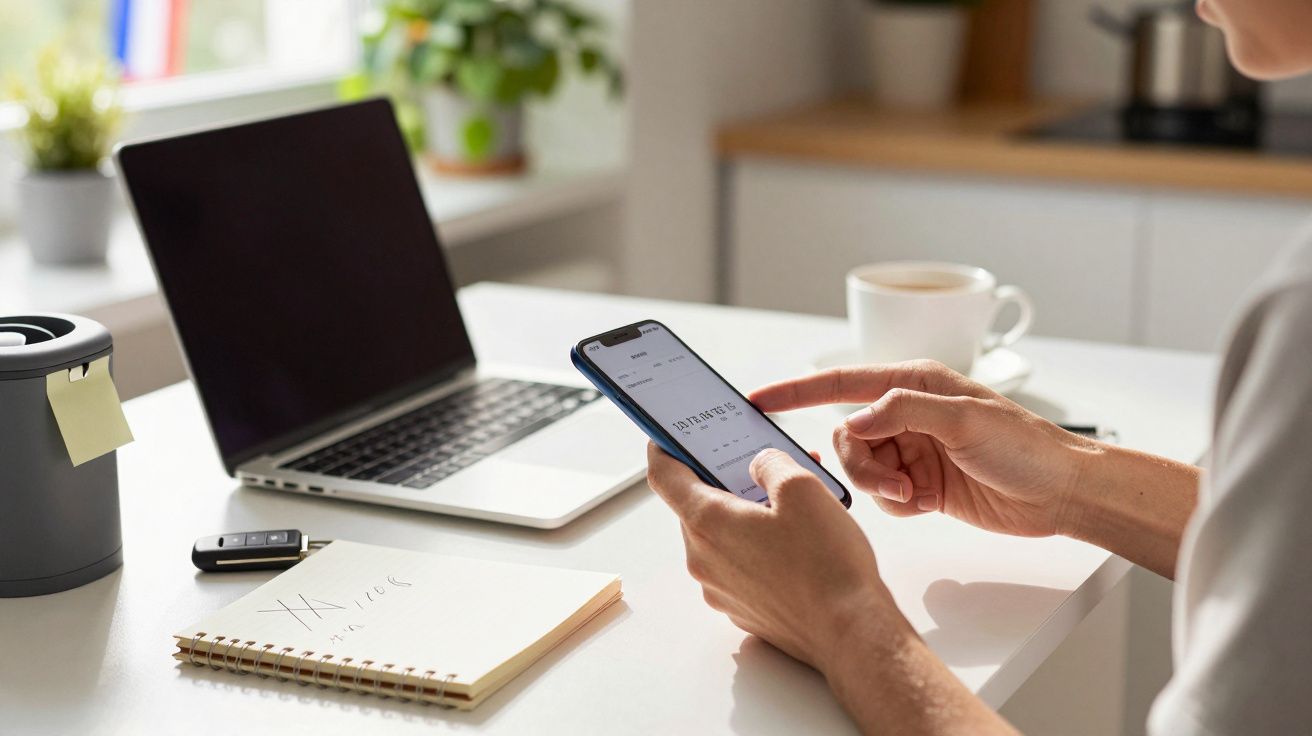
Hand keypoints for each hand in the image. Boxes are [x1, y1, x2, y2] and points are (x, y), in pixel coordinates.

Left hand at [645, 442, 898, 672]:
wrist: (849, 632)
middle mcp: (704, 559)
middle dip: (723, 483)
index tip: (666, 438)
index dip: (663, 450)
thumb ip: (770, 463)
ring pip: (720, 538)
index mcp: (708, 522)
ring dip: (744, 516)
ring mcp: (720, 589)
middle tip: (754, 467)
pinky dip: (755, 548)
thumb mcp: (802, 487)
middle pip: (696, 507)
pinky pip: (737, 567)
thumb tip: (758, 464)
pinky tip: (792, 542)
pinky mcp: (741, 609)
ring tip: (787, 504)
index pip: (664, 477)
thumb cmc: (826, 564)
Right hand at [749, 360, 1092, 537]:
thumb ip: (904, 411)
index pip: (841, 384)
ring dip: (878, 486)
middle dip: (859, 463)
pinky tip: (926, 502)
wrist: (1061, 494)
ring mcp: (912, 452)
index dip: (795, 391)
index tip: (758, 400)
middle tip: (894, 482)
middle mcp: (907, 415)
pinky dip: (895, 504)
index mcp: (914, 384)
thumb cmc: (1026, 447)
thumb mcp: (965, 419)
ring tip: (914, 493)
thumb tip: (856, 419)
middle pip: (845, 436)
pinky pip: (881, 496)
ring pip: (860, 469)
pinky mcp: (920, 485)